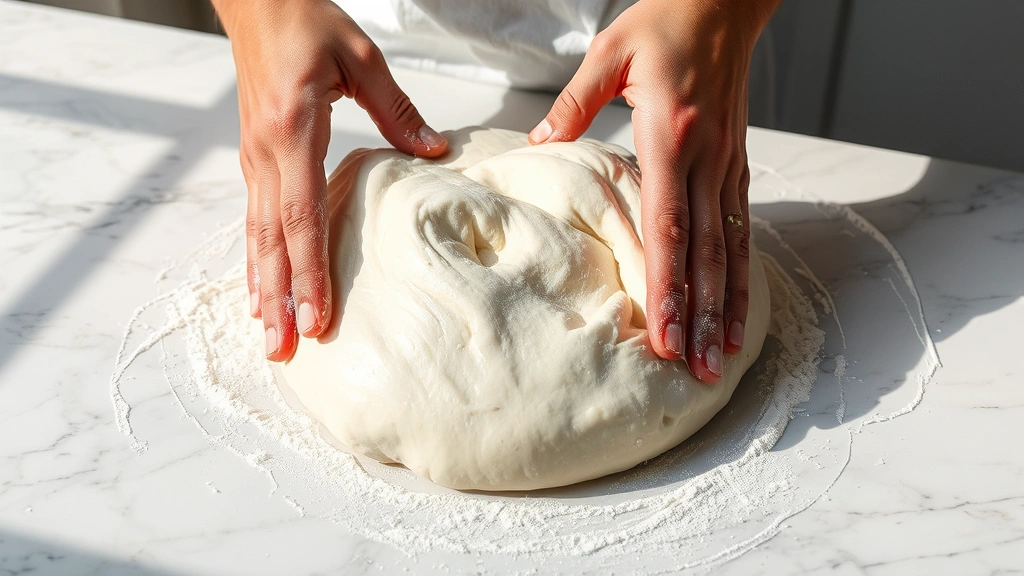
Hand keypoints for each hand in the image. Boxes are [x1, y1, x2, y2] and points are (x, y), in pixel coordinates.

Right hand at [213, 0, 447, 360]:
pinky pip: (255, 218)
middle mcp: (264, 154)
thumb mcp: (360, 56)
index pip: (302, 217)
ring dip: (264, 288)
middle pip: (273, 241)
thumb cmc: (304, 19)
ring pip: (258, 236)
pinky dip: (258, 258)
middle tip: (284, 351)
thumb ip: (397, 109)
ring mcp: (254, 158)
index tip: (318, 317)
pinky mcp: (255, 157)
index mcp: (292, 133)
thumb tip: (435, 151)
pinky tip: (262, 286)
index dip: (310, 272)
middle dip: (279, 300)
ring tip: (270, 335)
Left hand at [529, 0, 777, 382]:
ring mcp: (727, 163)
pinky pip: (742, 225)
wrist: (722, 0)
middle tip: (693, 368)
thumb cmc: (664, 23)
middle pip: (702, 251)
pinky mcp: (737, 163)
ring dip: (725, 304)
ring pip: (730, 246)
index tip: (659, 332)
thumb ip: (573, 103)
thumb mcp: (609, 53)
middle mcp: (706, 157)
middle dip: (696, 314)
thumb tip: (540, 143)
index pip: (665, 226)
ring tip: (720, 354)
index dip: (664, 285)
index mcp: (669, 135)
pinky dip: (743, 270)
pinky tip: (738, 304)